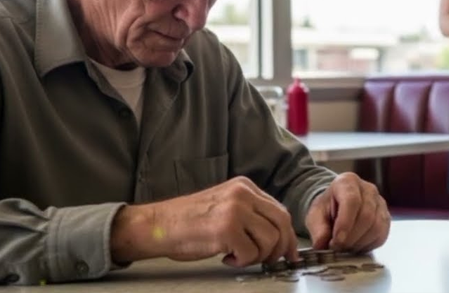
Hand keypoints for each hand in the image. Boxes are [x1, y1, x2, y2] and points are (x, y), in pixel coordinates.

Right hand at [111, 176, 297, 268]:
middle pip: (282, 223)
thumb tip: (276, 235)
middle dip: (280, 248)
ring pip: (270, 240)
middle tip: (270, 261)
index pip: (280, 211)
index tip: (288, 252)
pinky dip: (242, 262)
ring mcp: (235, 210)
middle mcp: (243, 194)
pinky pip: (251, 253)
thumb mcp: (225, 205)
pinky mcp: (226, 229)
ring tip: (239, 257)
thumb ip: (250, 213)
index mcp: (245, 186)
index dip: (287, 235)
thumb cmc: (190, 221)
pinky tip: (226, 259)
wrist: (160, 225)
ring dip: (258, 256)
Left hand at [305, 172, 389, 253]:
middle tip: (338, 247)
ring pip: (376, 227)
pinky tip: (356, 245)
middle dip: (351, 237)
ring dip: (360, 243)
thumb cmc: (327, 208)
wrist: (336, 207)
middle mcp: (368, 189)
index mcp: (348, 182)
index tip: (336, 242)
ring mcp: (379, 202)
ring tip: (346, 247)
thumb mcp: (315, 215)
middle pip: (366, 215)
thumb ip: (318, 229)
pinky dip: (369, 245)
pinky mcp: (386, 217)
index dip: (345, 223)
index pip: (352, 201)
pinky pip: (382, 235)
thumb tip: (321, 244)